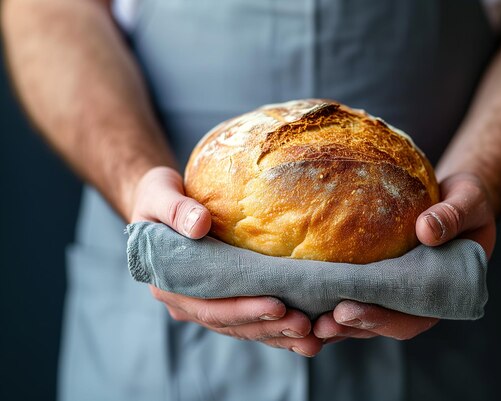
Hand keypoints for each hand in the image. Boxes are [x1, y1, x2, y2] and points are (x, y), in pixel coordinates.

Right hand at [132, 166, 322, 356]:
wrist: (158, 203)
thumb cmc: (158, 197)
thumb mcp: (158, 195)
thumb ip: (175, 210)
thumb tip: (199, 225)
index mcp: (169, 282)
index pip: (210, 306)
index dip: (244, 309)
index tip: (277, 304)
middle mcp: (186, 301)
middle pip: (231, 323)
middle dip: (268, 326)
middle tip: (305, 326)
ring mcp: (203, 303)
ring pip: (242, 327)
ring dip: (276, 333)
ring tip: (310, 338)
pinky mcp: (221, 298)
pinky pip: (248, 319)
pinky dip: (274, 327)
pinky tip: (304, 333)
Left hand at [314, 172, 495, 342]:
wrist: (456, 199)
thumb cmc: (465, 203)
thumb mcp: (467, 203)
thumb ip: (452, 216)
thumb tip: (427, 229)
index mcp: (441, 293)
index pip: (409, 316)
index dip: (379, 318)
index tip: (349, 310)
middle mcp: (415, 300)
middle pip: (379, 323)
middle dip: (348, 325)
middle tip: (319, 322)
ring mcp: (394, 292)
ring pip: (362, 316)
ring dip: (334, 320)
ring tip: (304, 320)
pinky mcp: (377, 279)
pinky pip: (353, 291)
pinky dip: (330, 296)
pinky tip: (302, 294)